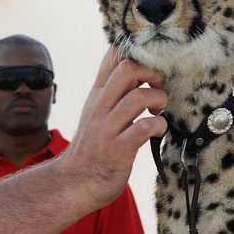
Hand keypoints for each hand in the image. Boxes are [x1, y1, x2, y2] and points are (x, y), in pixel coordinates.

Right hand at [60, 48, 166, 210]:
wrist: (75, 183)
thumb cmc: (92, 147)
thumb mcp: (96, 112)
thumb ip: (112, 91)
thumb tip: (134, 68)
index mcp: (96, 95)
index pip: (112, 56)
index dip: (136, 51)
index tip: (150, 65)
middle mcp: (100, 107)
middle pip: (127, 69)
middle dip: (152, 73)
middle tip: (158, 89)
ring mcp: (108, 128)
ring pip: (138, 96)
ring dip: (158, 100)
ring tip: (159, 112)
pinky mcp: (119, 149)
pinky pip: (144, 128)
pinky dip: (158, 126)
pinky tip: (158, 131)